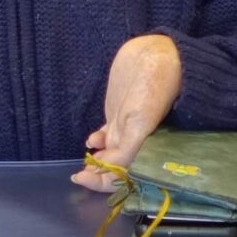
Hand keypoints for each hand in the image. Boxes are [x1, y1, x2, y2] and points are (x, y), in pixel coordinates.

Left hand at [73, 35, 183, 187]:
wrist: (157, 54)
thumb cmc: (155, 87)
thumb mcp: (141, 122)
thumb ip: (126, 149)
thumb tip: (105, 170)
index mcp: (148, 149)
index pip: (126, 177)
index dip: (104, 182)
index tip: (82, 178)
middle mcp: (139, 143)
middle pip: (116, 169)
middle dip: (98, 175)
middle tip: (78, 174)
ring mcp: (128, 129)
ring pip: (111, 153)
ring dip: (97, 161)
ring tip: (84, 164)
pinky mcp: (121, 115)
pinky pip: (109, 136)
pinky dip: (99, 142)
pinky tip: (91, 141)